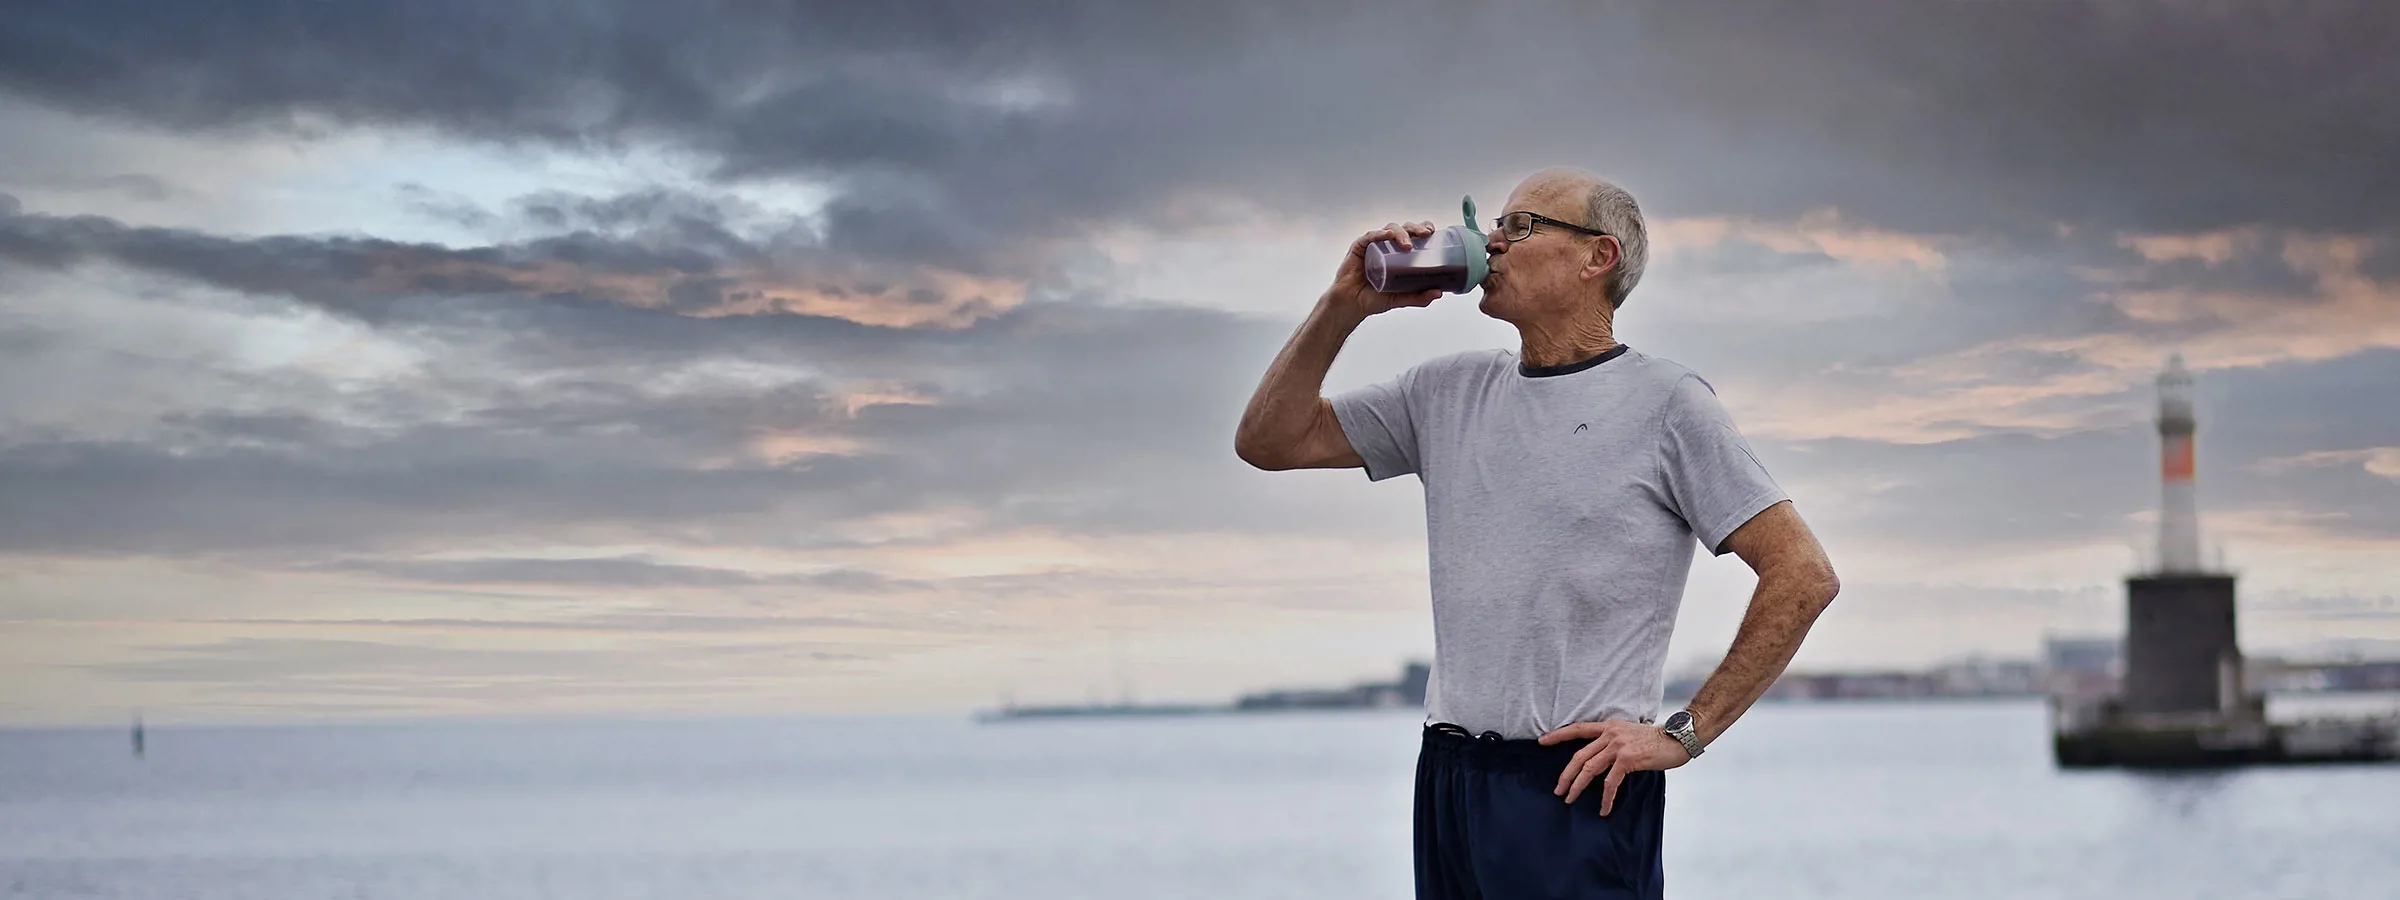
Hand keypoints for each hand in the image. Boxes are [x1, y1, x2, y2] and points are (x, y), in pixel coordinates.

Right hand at [1324, 220, 1441, 317]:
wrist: (1351, 306)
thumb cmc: (1372, 299)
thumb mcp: (1400, 299)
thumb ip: (1418, 297)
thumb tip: (1438, 293)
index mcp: (1398, 254)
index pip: (1413, 236)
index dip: (1423, 229)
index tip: (1432, 232)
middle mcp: (1387, 247)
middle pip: (1404, 229)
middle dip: (1416, 229)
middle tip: (1425, 234)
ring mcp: (1373, 245)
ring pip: (1389, 229)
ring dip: (1401, 233)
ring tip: (1407, 244)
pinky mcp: (1359, 247)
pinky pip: (1370, 236)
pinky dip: (1379, 234)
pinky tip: (1387, 235)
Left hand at [1538, 720, 1692, 814]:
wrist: (1677, 739)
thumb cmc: (1656, 740)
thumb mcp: (1630, 734)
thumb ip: (1613, 742)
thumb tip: (1600, 758)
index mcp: (1609, 727)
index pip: (1578, 729)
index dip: (1558, 735)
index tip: (1541, 742)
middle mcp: (1610, 734)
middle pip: (1579, 755)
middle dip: (1566, 775)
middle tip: (1558, 790)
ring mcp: (1618, 746)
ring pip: (1589, 769)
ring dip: (1578, 786)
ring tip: (1570, 799)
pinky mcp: (1628, 759)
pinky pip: (1610, 782)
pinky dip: (1605, 798)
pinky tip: (1603, 809)